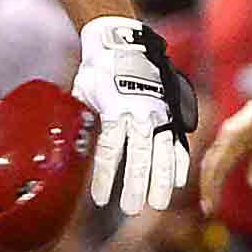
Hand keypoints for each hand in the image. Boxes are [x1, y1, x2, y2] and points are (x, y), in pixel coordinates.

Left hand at [74, 17, 195, 211]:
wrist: (124, 43)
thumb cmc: (98, 70)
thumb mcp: (83, 92)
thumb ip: (83, 120)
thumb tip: (72, 149)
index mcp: (116, 108)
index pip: (109, 149)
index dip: (104, 176)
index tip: (99, 199)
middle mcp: (140, 112)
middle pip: (139, 156)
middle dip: (135, 185)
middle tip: (130, 209)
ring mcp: (159, 113)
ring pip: (162, 152)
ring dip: (160, 180)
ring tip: (157, 204)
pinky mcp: (170, 111)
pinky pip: (177, 140)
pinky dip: (178, 161)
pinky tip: (178, 182)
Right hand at [199, 83, 251, 207]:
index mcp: (235, 138)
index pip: (216, 169)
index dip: (212, 190)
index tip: (211, 209)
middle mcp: (227, 134)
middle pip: (209, 165)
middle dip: (207, 187)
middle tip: (209, 209)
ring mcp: (228, 131)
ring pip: (211, 158)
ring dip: (209, 178)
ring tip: (213, 197)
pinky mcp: (232, 130)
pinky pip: (217, 152)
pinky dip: (214, 168)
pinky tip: (219, 177)